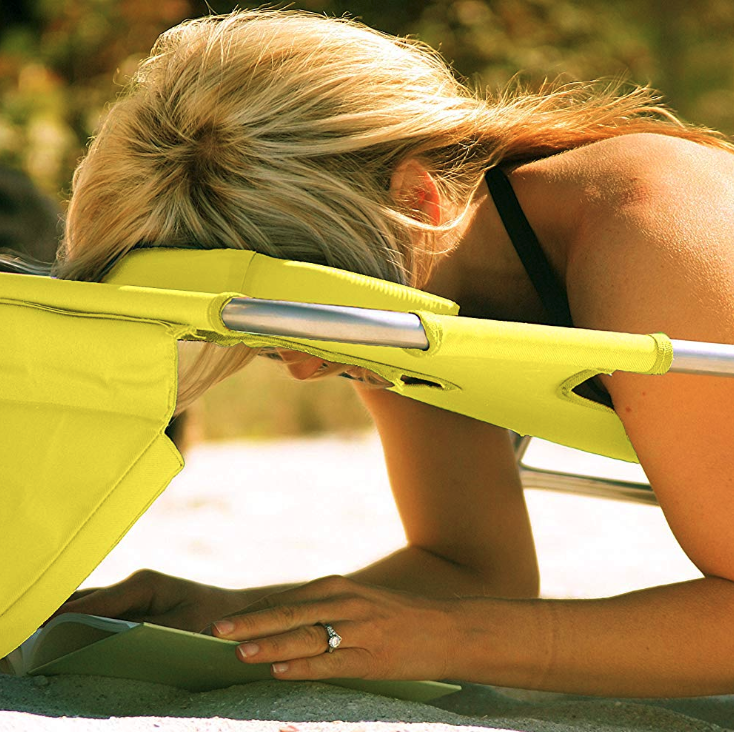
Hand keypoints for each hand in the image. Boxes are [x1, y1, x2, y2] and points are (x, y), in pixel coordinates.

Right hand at [53, 569, 246, 632]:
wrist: (234, 611)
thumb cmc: (214, 616)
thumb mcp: (186, 626)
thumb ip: (148, 630)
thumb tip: (110, 636)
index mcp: (144, 583)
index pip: (95, 603)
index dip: (65, 617)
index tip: (41, 630)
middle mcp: (132, 584)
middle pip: (83, 600)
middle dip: (54, 616)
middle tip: (27, 634)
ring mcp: (129, 594)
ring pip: (85, 604)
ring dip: (61, 617)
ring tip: (34, 636)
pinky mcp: (130, 605)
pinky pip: (95, 612)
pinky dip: (75, 621)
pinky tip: (58, 637)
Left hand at [210, 575, 458, 680]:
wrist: (447, 628)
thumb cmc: (395, 617)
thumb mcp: (358, 602)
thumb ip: (322, 610)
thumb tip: (277, 626)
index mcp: (339, 588)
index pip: (286, 601)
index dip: (253, 612)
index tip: (221, 622)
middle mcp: (346, 603)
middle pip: (289, 614)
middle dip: (251, 623)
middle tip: (216, 632)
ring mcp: (360, 630)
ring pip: (306, 637)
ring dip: (270, 644)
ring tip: (239, 652)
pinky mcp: (372, 657)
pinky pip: (331, 662)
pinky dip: (303, 665)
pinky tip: (279, 670)